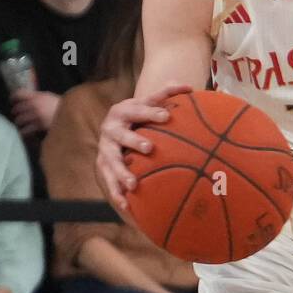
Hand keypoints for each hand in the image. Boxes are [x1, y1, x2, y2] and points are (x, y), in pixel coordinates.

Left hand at [10, 88, 59, 137]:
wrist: (71, 115)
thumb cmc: (61, 106)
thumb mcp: (50, 96)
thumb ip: (39, 97)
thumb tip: (30, 97)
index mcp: (38, 96)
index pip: (20, 94)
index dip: (14, 96)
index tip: (12, 99)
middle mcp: (35, 104)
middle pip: (18, 108)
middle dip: (15, 111)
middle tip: (15, 113)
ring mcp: (37, 115)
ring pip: (21, 119)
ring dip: (19, 122)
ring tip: (19, 123)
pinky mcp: (40, 125)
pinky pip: (27, 129)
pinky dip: (24, 132)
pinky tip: (23, 132)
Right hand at [96, 82, 193, 208]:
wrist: (113, 124)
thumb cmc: (137, 114)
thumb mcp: (147, 101)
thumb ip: (166, 93)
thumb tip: (189, 87)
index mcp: (123, 111)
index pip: (138, 110)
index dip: (151, 113)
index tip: (167, 116)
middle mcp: (111, 129)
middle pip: (121, 136)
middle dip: (134, 141)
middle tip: (150, 148)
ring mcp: (105, 149)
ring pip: (111, 162)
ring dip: (121, 174)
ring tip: (133, 185)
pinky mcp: (102, 165)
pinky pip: (108, 180)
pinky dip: (116, 193)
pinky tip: (126, 205)